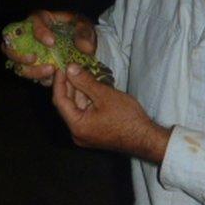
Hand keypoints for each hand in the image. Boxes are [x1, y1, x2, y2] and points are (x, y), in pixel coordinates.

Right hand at [0, 9, 96, 86]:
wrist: (82, 44)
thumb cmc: (80, 31)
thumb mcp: (86, 28)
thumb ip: (85, 34)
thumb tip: (83, 46)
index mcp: (43, 19)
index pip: (34, 20)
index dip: (39, 31)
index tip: (51, 42)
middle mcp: (30, 34)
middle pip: (12, 43)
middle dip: (19, 54)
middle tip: (34, 59)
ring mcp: (29, 51)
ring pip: (16, 62)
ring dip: (29, 70)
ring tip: (48, 71)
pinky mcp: (34, 66)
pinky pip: (28, 74)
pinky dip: (37, 78)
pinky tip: (50, 79)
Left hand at [53, 63, 170, 163]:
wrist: (145, 137)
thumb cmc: (127, 117)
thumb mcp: (105, 95)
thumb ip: (85, 82)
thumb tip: (70, 68)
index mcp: (77, 126)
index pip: (60, 101)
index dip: (59, 82)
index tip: (61, 66)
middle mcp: (77, 133)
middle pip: (67, 105)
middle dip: (69, 85)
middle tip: (71, 66)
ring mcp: (85, 134)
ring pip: (76, 108)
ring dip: (78, 91)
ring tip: (81, 72)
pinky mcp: (93, 132)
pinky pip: (84, 113)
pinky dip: (86, 100)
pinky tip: (90, 86)